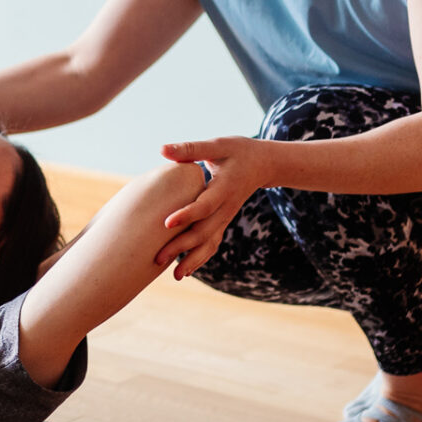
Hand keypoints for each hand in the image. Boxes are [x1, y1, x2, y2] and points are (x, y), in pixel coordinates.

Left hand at [153, 135, 270, 278]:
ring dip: (193, 260)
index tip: (166, 223)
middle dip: (182, 246)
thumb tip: (162, 149)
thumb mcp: (217, 145)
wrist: (264, 165)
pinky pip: (213, 243)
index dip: (186, 215)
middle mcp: (226, 207)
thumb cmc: (237, 151)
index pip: (204, 205)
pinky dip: (201, 258)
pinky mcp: (224, 221)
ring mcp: (226, 217)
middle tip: (158, 257)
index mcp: (223, 188)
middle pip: (204, 231)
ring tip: (175, 276)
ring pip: (210, 243)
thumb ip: (191, 149)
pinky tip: (185, 270)